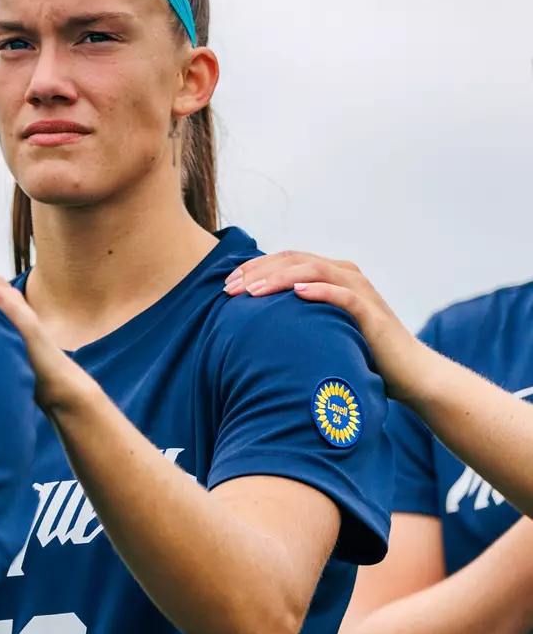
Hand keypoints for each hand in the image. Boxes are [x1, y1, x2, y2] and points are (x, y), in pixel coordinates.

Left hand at [223, 252, 431, 405]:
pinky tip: (297, 294)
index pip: (285, 261)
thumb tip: (253, 328)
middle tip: (230, 288)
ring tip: (253, 292)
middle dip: (258, 271)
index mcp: (331, 276)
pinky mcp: (372, 312)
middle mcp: (345, 275)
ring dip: (280, 279)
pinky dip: (320, 291)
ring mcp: (360, 291)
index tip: (226, 286)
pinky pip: (344, 296)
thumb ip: (296, 320)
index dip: (254, 268)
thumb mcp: (321, 332)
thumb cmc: (359, 354)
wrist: (408, 373)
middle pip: (294, 260)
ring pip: (315, 271)